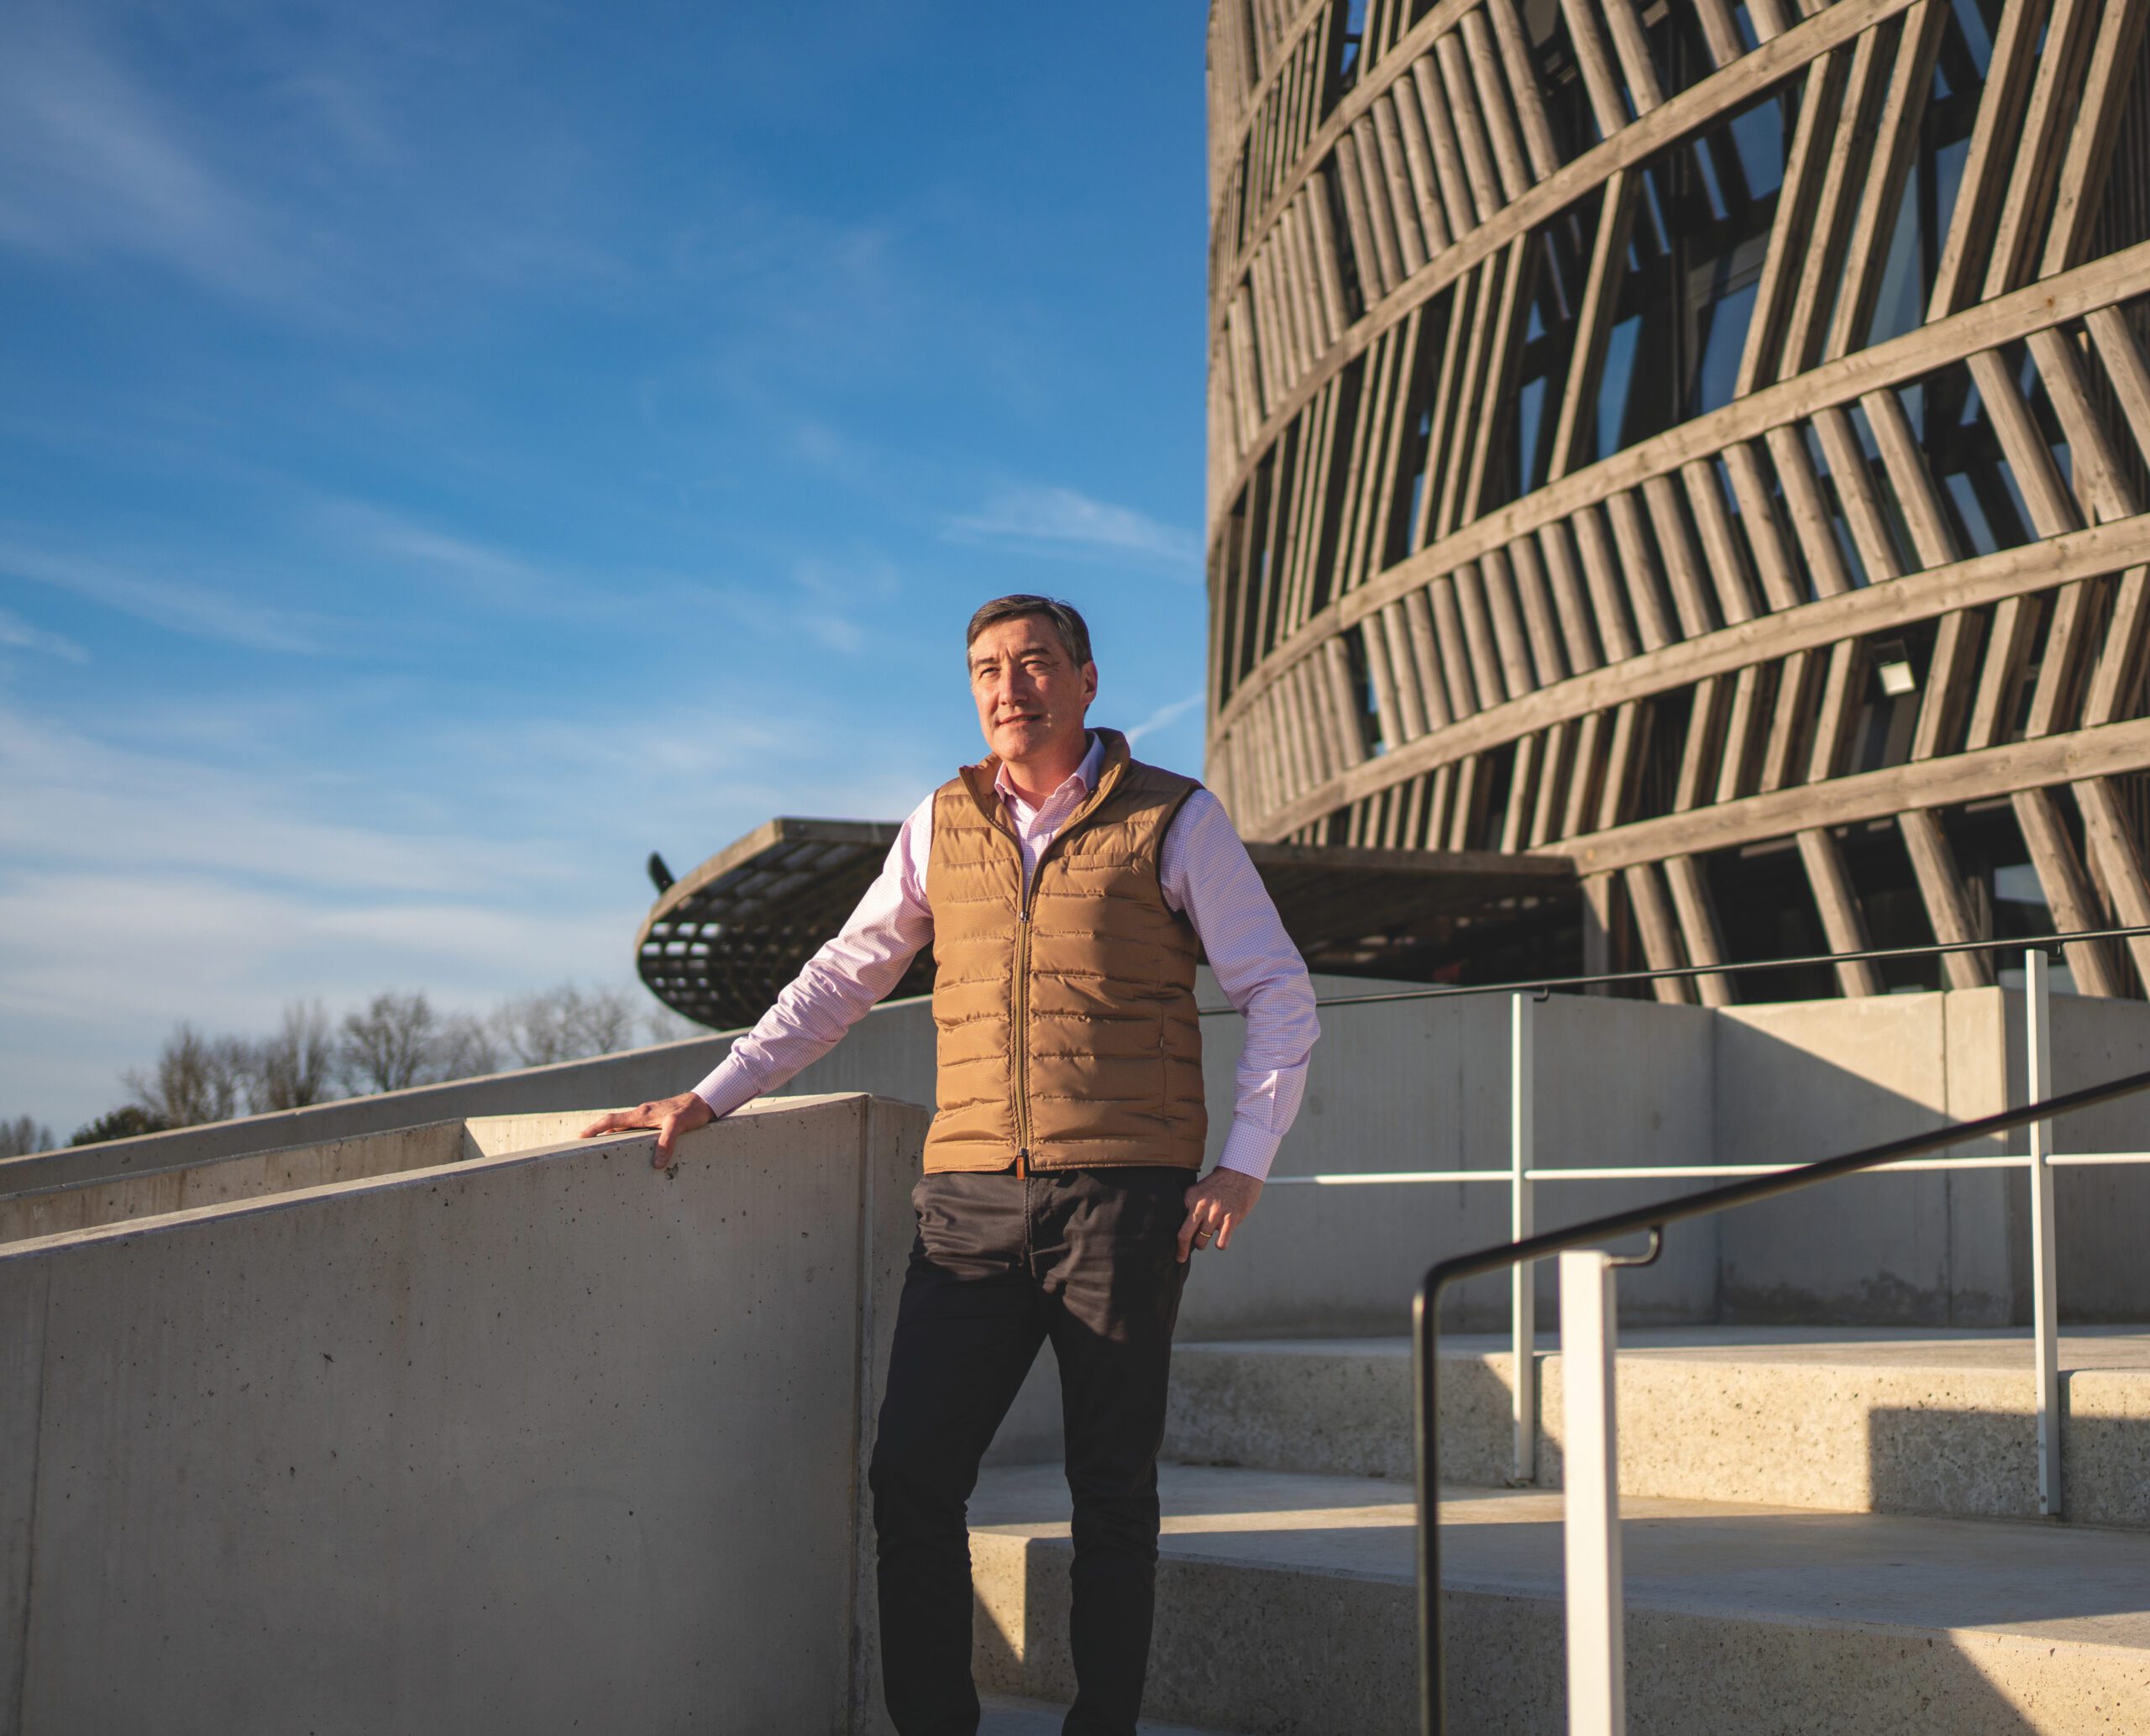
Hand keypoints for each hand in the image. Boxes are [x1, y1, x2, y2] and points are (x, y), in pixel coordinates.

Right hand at [578, 1092, 713, 1168]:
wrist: (705, 1102)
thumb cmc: (691, 1111)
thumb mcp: (678, 1126)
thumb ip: (666, 1142)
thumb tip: (656, 1164)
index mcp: (641, 1114)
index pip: (611, 1120)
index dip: (594, 1129)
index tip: (579, 1137)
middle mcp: (642, 1114)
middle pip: (614, 1124)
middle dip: (598, 1134)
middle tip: (584, 1147)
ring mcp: (649, 1117)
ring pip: (625, 1127)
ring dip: (613, 1136)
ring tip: (603, 1150)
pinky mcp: (657, 1121)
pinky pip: (636, 1129)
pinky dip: (628, 1137)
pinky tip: (631, 1147)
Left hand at [1176, 1166, 1262, 1262]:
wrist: (1242, 1172)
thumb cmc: (1219, 1184)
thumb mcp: (1198, 1190)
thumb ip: (1189, 1205)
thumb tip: (1182, 1227)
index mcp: (1191, 1197)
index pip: (1178, 1223)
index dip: (1176, 1240)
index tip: (1176, 1252)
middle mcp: (1201, 1206)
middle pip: (1186, 1235)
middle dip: (1182, 1250)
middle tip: (1182, 1257)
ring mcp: (1216, 1213)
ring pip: (1202, 1241)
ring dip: (1203, 1243)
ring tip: (1206, 1237)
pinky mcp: (1231, 1218)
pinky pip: (1221, 1242)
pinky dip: (1220, 1244)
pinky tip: (1221, 1240)